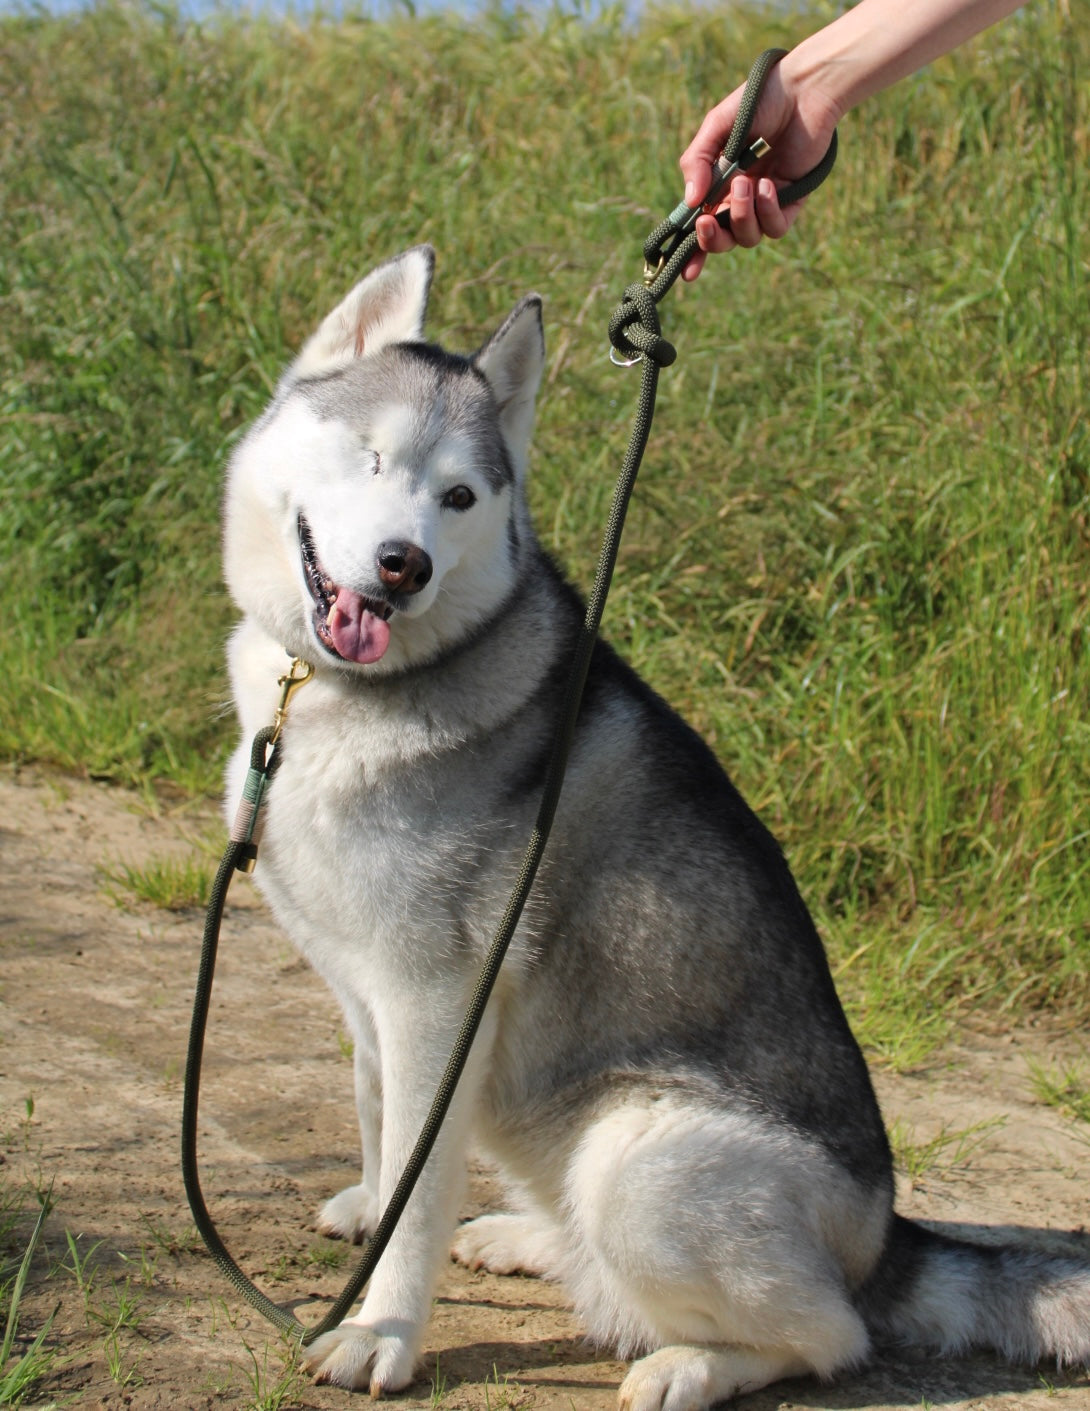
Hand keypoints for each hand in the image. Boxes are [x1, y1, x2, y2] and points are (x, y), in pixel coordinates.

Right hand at [678, 59, 841, 278]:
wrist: (802, 90)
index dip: (693, 253)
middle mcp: (739, 199)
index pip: (701, 226)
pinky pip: (776, 228)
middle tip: (707, 221)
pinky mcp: (792, 201)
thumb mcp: (716, 129)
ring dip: (741, 216)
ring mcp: (766, 203)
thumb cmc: (758, 102)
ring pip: (748, 237)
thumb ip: (697, 162)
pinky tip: (769, 184)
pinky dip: (768, 212)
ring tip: (747, 182)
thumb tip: (690, 203)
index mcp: (717, 185)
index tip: (686, 273)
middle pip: (723, 242)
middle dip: (713, 240)